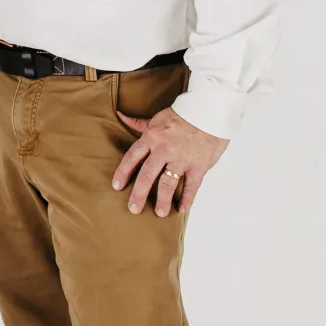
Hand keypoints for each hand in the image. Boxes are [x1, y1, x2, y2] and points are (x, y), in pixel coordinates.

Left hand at [113, 107, 229, 216]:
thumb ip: (139, 123)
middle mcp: (164, 150)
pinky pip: (192, 185)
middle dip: (139, 193)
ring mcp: (181, 159)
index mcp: (151, 138)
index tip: (116, 186)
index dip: (123, 173)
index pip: (132, 158)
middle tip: (133, 208)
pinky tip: (182, 209)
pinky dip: (187, 198)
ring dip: (163, 200)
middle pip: (147, 174)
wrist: (208, 112)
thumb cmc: (181, 115)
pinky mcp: (198, 166)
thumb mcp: (157, 118)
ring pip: (168, 183)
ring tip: (160, 213)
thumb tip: (120, 116)